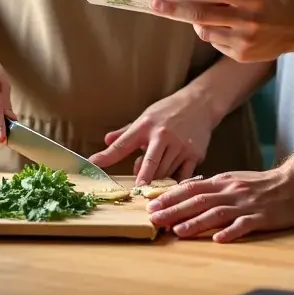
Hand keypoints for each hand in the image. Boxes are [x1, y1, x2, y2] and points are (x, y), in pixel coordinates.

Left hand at [87, 91, 215, 184]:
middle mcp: (162, 135)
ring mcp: (180, 145)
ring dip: (157, 181)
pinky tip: (170, 186)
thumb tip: (106, 140)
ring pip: (164, 173)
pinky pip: (182, 176)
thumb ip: (126, 132)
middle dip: (142, 179)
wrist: (200, 103)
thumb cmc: (168, 111)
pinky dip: (174, 183)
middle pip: (148, 164)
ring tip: (152, 182)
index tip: (93, 164)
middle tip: (136, 190)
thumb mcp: (145, 117)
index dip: (107, 156)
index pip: (122, 144)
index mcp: (145, 126)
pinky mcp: (194, 154)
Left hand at [145, 164, 293, 241]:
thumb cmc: (264, 184)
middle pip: (198, 200)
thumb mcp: (235, 180)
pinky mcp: (262, 217)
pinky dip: (231, 232)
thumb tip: (190, 196)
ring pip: (216, 212)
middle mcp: (231, 190)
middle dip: (173, 210)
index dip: (170, 196)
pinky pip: (245, 225)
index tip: (152, 205)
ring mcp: (246, 204)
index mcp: (223, 181)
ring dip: (195, 222)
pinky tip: (219, 240)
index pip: (191, 187)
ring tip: (177, 232)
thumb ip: (215, 188)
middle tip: (154, 219)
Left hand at [151, 0, 293, 62]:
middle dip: (175, 9)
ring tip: (192, 13)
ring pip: (205, 31)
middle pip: (203, 14)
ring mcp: (245, 40)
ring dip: (195, 21)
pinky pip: (215, 43)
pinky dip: (212, 33)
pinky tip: (221, 27)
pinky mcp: (243, 56)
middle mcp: (249, 19)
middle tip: (155, 3)